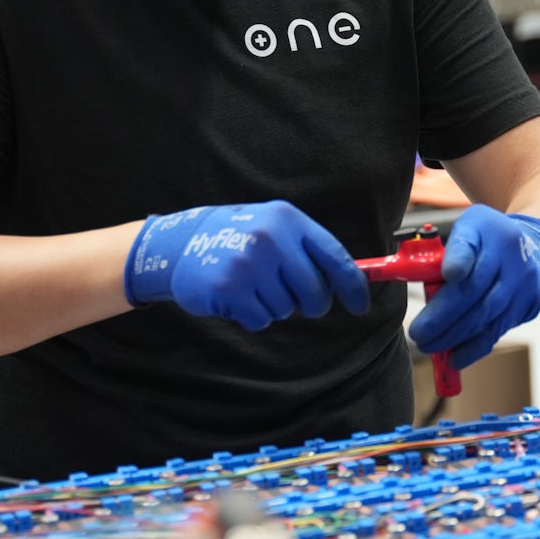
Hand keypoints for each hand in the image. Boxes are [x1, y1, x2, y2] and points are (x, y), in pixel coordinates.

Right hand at [124, 201, 368, 329]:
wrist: (180, 243)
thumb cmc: (237, 237)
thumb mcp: (273, 227)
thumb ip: (309, 249)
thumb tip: (353, 280)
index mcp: (287, 219)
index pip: (334, 256)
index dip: (352, 285)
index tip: (360, 305)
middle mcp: (271, 238)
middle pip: (315, 292)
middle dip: (310, 303)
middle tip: (293, 296)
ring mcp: (249, 264)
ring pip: (287, 308)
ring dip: (274, 305)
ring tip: (252, 284)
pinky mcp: (231, 289)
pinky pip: (261, 319)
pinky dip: (253, 315)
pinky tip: (237, 295)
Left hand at [408, 206, 539, 369]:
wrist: (534, 246)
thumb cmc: (486, 240)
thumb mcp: (462, 230)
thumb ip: (435, 251)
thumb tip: (395, 274)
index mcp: (486, 229)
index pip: (470, 244)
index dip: (459, 259)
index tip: (448, 274)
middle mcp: (509, 254)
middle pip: (474, 289)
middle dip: (443, 316)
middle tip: (419, 334)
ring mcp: (523, 282)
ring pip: (487, 315)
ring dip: (455, 336)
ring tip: (429, 346)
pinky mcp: (528, 305)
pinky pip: (498, 330)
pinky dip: (474, 347)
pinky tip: (455, 357)